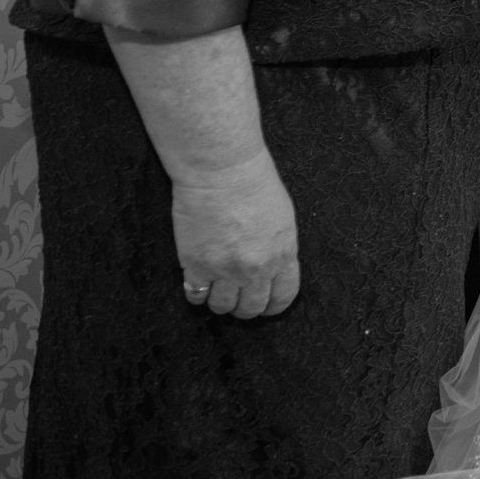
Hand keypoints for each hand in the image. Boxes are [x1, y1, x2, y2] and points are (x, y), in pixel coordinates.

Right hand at [170, 150, 299, 317]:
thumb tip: (273, 269)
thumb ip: (279, 248)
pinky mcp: (196, 265)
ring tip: (217, 289)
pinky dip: (197, 293)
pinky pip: (196, 295)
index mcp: (283, 254)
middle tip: (238, 298)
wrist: (222, 170)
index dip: (274, 306)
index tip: (266, 306)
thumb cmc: (254, 184)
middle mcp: (256, 268)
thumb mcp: (282, 218)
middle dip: (246, 308)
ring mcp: (225, 270)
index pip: (283, 297)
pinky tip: (198, 281)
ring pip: (222, 307)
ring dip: (220, 302)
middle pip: (251, 307)